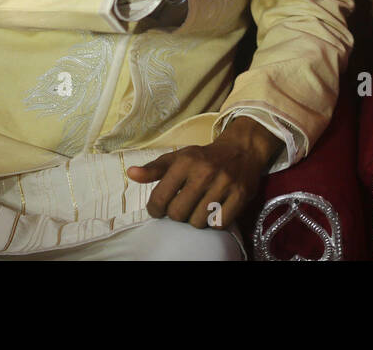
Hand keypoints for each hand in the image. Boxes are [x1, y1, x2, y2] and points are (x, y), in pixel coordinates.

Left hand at [126, 118, 280, 228]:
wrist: (242, 149)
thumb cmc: (204, 157)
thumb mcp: (178, 158)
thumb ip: (153, 169)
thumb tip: (131, 174)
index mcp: (185, 161)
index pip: (160, 199)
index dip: (155, 209)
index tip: (159, 208)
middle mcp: (205, 171)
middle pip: (178, 214)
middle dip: (177, 214)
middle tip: (183, 206)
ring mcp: (225, 183)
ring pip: (197, 221)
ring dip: (196, 219)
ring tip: (199, 207)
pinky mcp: (241, 195)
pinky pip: (219, 224)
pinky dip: (214, 222)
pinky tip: (214, 210)